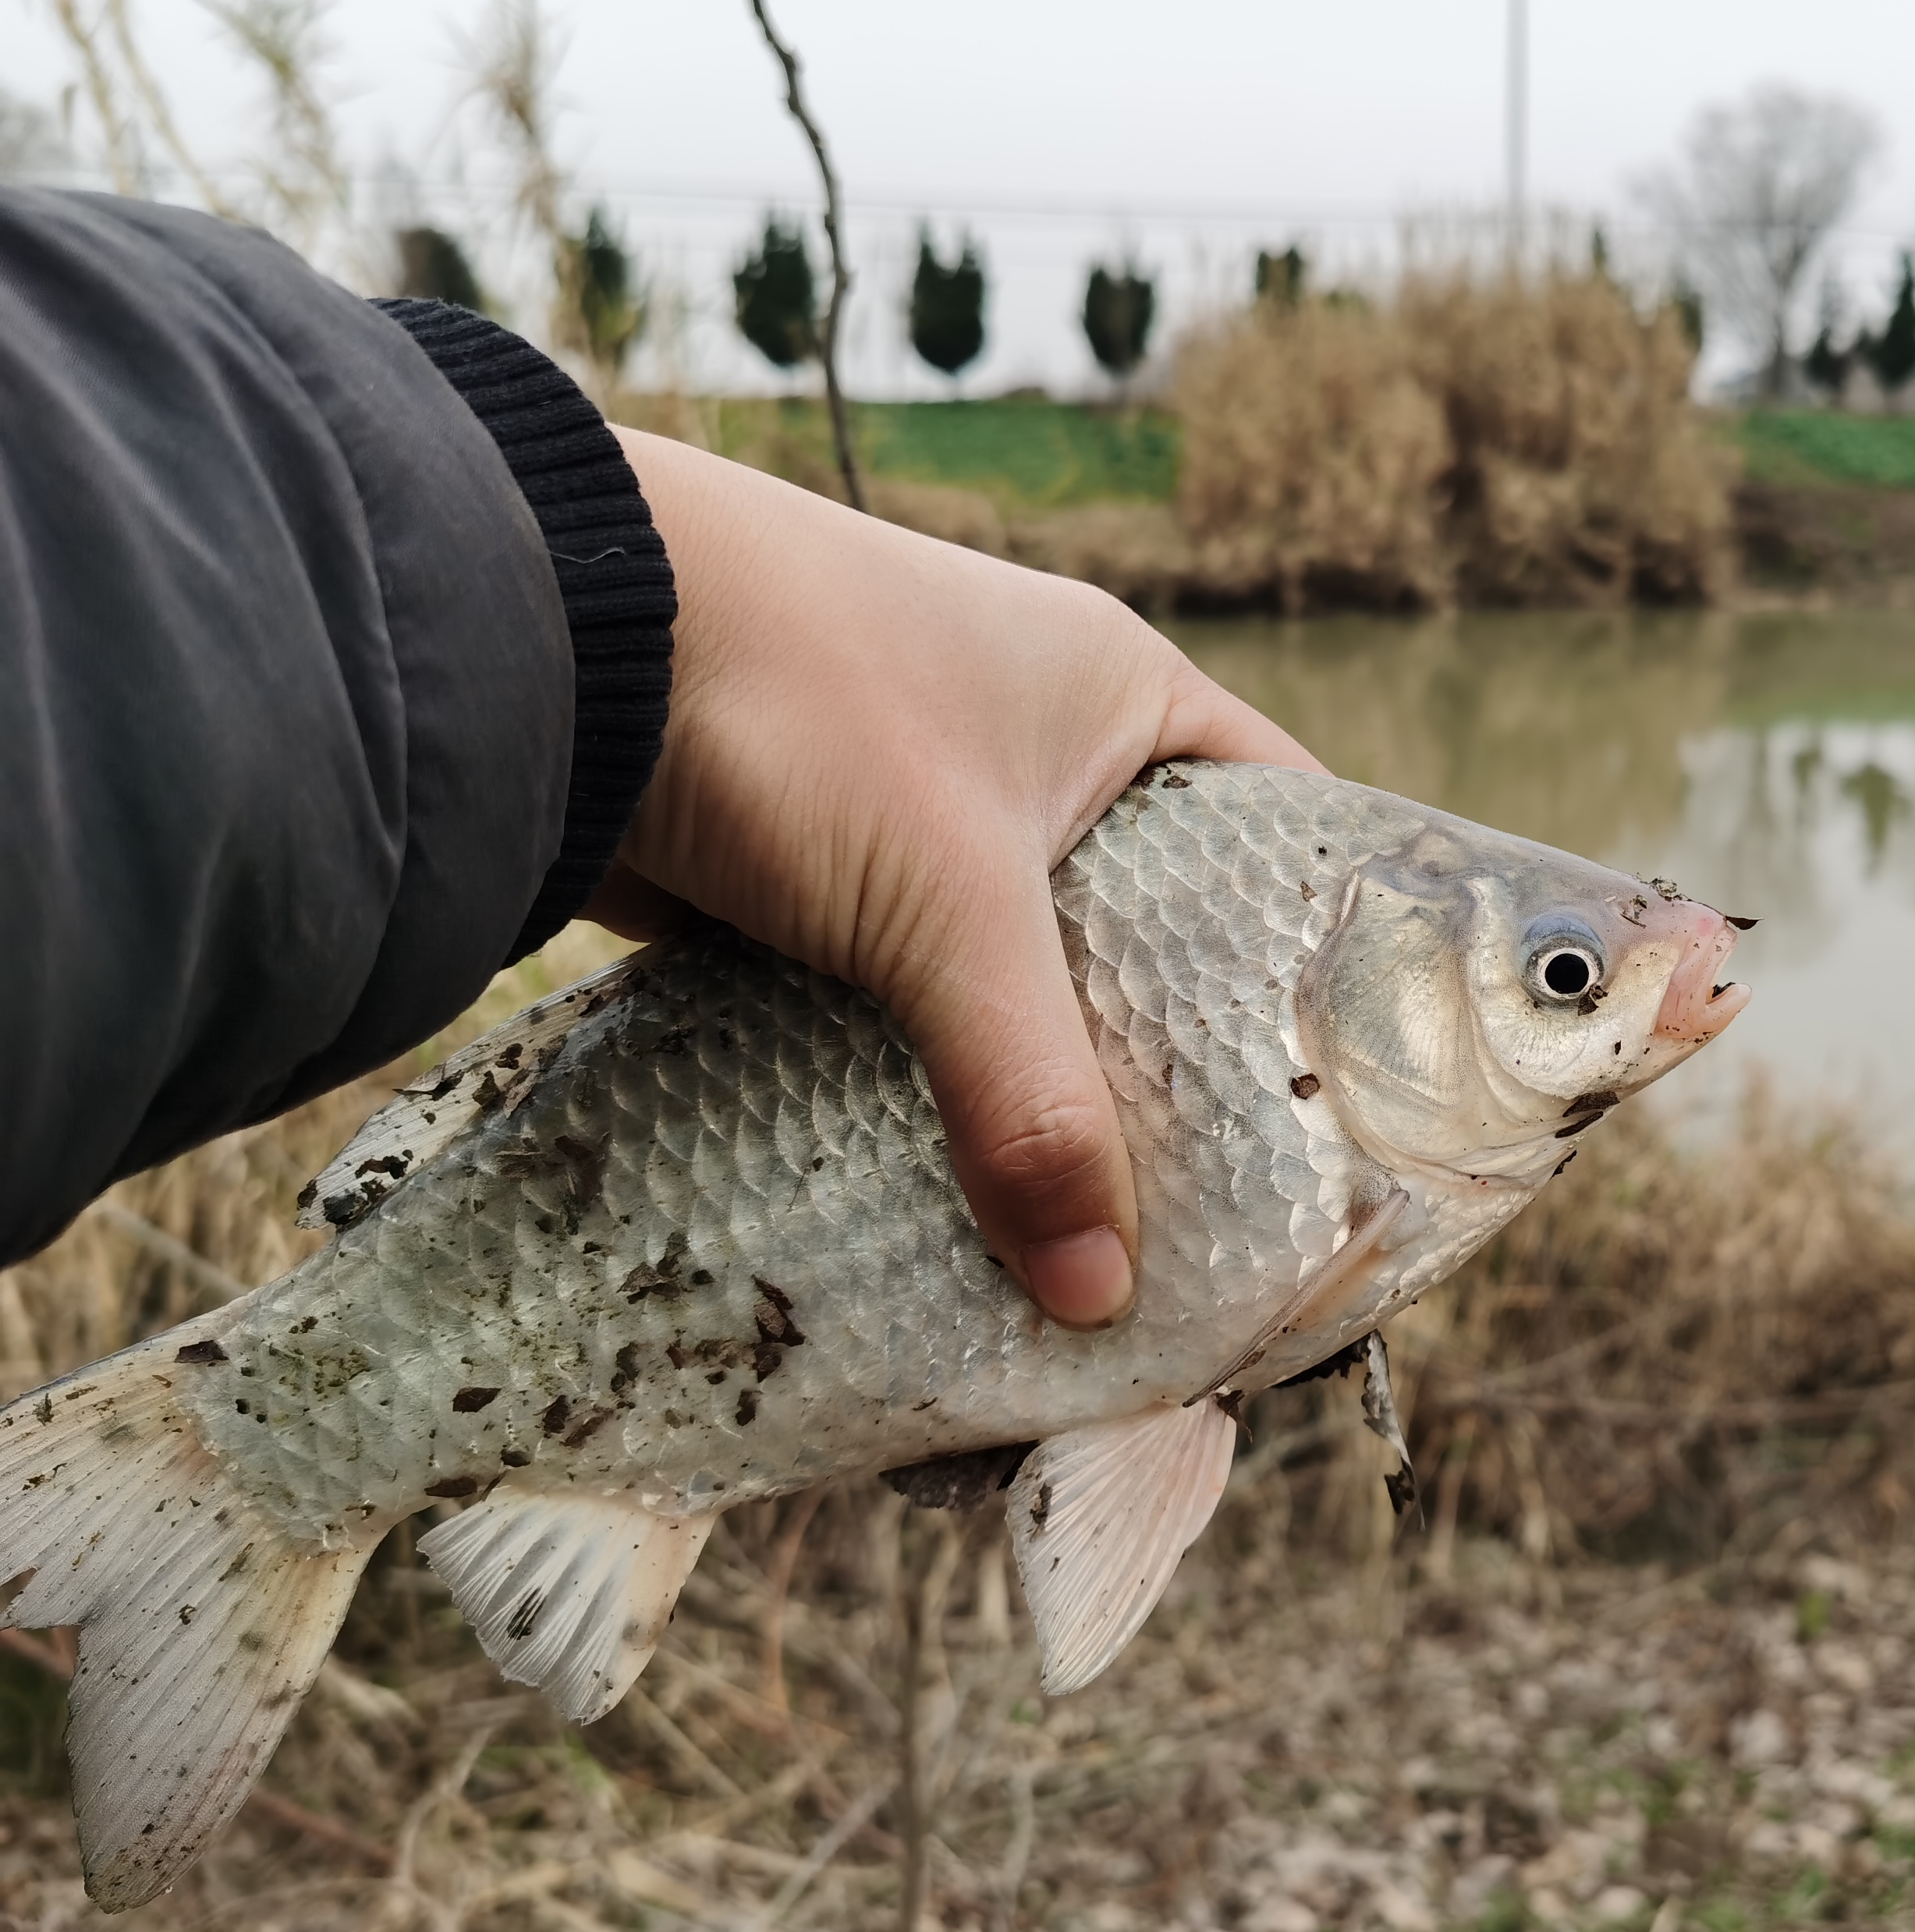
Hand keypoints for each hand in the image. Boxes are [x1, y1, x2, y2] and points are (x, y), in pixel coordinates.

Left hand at [596, 429, 1320, 1327]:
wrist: (543, 635)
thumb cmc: (798, 703)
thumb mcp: (945, 904)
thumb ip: (1030, 1097)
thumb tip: (1095, 1297)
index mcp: (1124, 700)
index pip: (1286, 830)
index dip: (1328, 955)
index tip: (1354, 1093)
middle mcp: (1038, 746)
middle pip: (1154, 933)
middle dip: (1170, 1063)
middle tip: (1224, 1207)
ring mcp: (921, 812)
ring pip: (1018, 980)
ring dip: (1035, 1086)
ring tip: (1094, 1229)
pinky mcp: (816, 879)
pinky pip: (905, 1003)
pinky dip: (921, 1083)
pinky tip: (948, 1189)